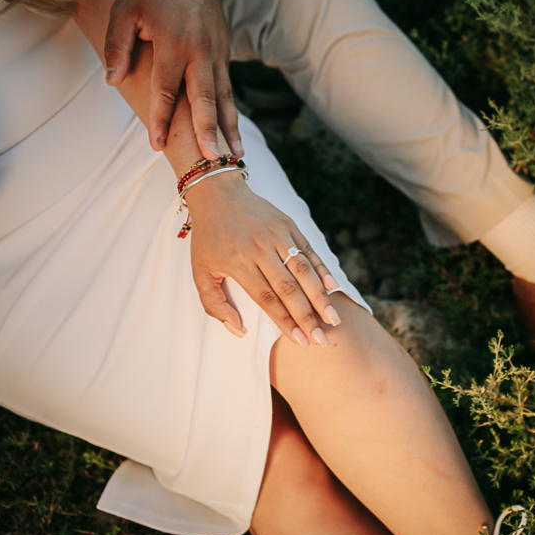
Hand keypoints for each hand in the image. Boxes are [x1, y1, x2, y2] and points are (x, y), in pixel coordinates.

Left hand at [104, 0, 242, 159]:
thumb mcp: (125, 11)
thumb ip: (117, 46)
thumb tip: (112, 81)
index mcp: (174, 41)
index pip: (166, 88)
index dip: (161, 118)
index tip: (157, 144)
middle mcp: (200, 50)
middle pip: (205, 97)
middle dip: (208, 129)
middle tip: (212, 157)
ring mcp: (217, 53)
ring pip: (225, 96)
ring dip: (230, 127)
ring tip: (235, 155)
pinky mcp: (225, 54)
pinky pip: (229, 88)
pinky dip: (232, 113)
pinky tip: (233, 134)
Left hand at [188, 173, 341, 345]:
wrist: (218, 193)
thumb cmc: (209, 236)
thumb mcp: (200, 271)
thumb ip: (214, 303)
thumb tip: (237, 329)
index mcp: (240, 263)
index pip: (267, 299)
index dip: (286, 322)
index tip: (300, 342)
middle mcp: (261, 250)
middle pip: (289, 290)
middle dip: (308, 317)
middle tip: (322, 339)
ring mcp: (277, 236)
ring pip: (303, 271)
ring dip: (320, 297)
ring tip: (334, 318)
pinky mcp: (288, 225)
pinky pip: (308, 251)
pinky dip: (322, 269)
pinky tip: (333, 287)